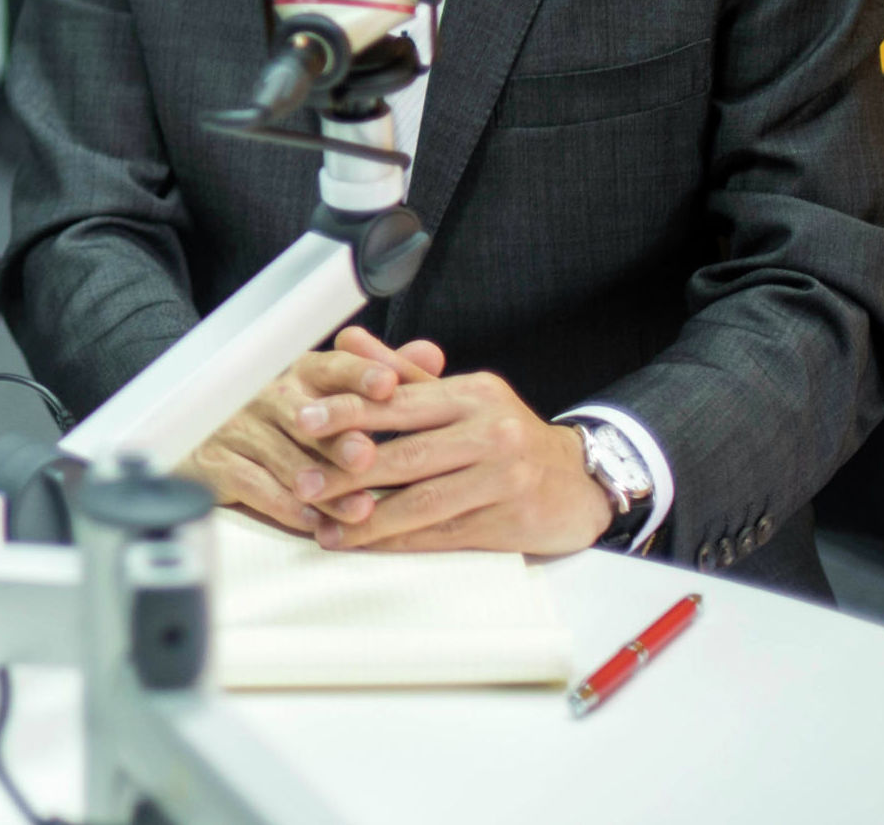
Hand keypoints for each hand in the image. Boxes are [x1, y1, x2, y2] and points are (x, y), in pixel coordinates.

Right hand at [183, 327, 445, 531]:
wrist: (211, 446)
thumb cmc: (287, 424)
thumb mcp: (334, 396)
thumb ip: (383, 380)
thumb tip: (430, 355)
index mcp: (301, 373)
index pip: (332, 365)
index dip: (360, 373)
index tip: (389, 384)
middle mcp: (268, 395)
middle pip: (306, 415)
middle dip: (339, 438)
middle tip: (365, 456)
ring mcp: (239, 428)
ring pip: (284, 458)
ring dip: (323, 486)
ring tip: (357, 508)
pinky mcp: (216, 463)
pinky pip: (252, 486)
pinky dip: (287, 507)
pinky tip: (316, 522)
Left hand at [289, 367, 611, 555]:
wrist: (581, 482)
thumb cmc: (507, 436)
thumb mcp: (462, 396)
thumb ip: (402, 374)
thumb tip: (347, 341)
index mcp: (473, 394)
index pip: (399, 401)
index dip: (347, 412)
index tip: (302, 420)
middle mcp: (492, 432)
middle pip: (406, 455)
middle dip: (346, 472)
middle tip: (302, 483)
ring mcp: (504, 479)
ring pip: (422, 501)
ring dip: (367, 518)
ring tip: (323, 526)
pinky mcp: (511, 521)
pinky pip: (443, 534)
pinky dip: (399, 541)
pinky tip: (365, 543)